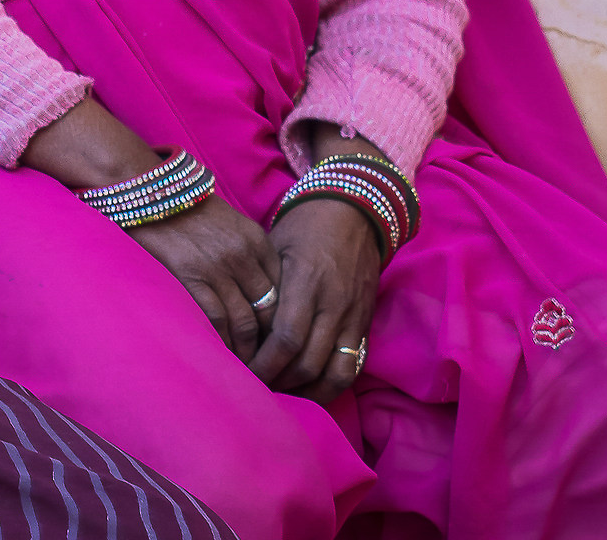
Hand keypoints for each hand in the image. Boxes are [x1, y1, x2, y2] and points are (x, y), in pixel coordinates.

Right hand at [124, 196, 283, 362]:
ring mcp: (217, 267)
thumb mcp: (232, 226)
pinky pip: (215, 319)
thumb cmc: (190, 212)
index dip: (283, 321)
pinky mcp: (190, 276)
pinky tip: (221, 354)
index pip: (283, 291)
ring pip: (245, 322)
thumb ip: (250, 257)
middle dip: (270, 343)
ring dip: (247, 351)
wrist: (151, 190)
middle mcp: (243, 255)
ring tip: (245, 368)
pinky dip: (222, 342)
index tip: (279, 342)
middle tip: (268, 364)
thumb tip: (262, 298)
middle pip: (270, 311)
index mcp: (257, 241)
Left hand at [248, 196, 380, 401]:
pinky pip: (353, 364)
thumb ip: (264, 290)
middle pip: (308, 362)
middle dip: (281, 382)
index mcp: (307, 283)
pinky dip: (332, 383)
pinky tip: (311, 387)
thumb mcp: (275, 249)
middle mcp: (334, 304)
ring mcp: (354, 316)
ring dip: (309, 391)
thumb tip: (241, 328)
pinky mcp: (365, 322)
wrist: (353, 211)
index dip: (265, 363)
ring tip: (285, 394)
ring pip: (336, 372)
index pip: (286, 339)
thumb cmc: (304, 228)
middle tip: (257, 387)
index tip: (244, 372)